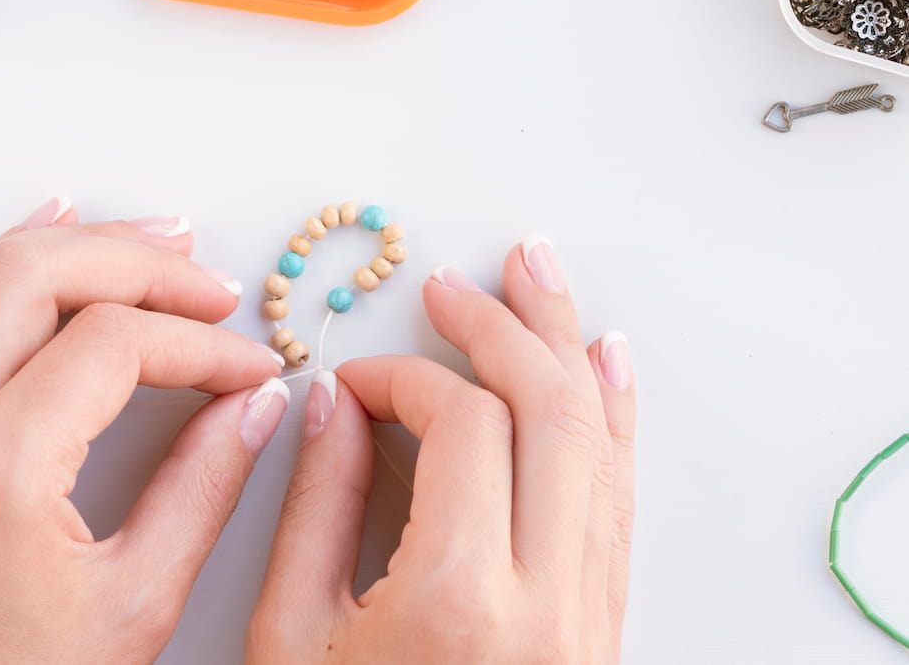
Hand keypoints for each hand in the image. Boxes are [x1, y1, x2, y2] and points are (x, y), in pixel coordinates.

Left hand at [0, 201, 289, 663]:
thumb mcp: (136, 604)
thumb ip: (204, 489)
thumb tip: (253, 405)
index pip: (114, 343)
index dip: (200, 342)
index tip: (249, 365)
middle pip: (36, 274)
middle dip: (138, 261)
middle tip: (208, 285)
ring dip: (69, 247)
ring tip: (145, 244)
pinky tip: (44, 249)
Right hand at [247, 237, 635, 663]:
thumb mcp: (291, 636)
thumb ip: (315, 507)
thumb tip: (335, 404)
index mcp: (460, 602)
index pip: (460, 424)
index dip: (405, 376)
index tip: (359, 378)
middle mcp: (547, 604)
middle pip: (549, 412)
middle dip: (502, 328)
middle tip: (458, 284)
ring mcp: (588, 617)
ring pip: (599, 445)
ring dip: (567, 348)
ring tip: (540, 280)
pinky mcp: (599, 627)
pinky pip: (617, 500)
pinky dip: (613, 420)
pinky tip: (605, 366)